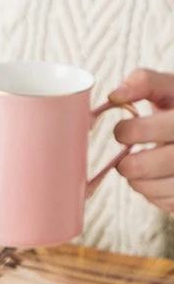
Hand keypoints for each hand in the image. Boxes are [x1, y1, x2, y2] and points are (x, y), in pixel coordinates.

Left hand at [109, 68, 173, 211]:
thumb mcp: (170, 89)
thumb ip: (144, 82)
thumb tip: (114, 96)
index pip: (152, 128)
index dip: (128, 131)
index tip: (122, 130)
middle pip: (150, 164)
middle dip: (129, 163)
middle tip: (125, 160)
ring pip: (152, 187)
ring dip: (137, 180)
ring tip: (139, 167)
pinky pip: (163, 200)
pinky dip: (151, 191)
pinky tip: (155, 178)